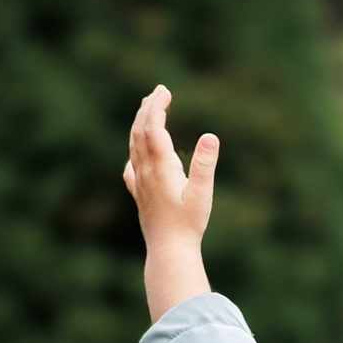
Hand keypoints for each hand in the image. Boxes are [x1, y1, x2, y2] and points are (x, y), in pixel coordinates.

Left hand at [125, 84, 219, 318]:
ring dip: (139, 125)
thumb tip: (211, 136)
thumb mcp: (202, 193)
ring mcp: (141, 183)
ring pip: (134, 147)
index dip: (157, 107)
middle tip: (158, 91)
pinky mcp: (141, 196)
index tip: (164, 91)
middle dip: (147, 109)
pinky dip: (134, 152)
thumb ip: (204, 164)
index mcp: (160, 167)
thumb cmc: (188, 224)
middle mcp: (146, 172)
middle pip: (140, 132)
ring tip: (147, 110)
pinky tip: (135, 157)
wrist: (169, 251)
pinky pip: (131, 168)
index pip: (153, 128)